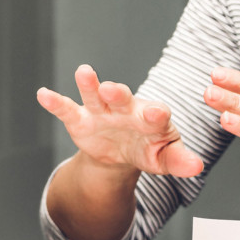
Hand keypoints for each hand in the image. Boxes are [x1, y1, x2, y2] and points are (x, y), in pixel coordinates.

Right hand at [37, 64, 203, 177]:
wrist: (122, 153)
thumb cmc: (149, 148)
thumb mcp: (164, 158)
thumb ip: (179, 161)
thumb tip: (197, 167)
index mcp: (151, 117)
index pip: (155, 113)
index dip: (156, 113)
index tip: (157, 112)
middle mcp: (126, 109)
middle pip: (123, 97)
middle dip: (118, 92)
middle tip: (114, 88)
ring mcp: (102, 112)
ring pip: (95, 95)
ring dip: (90, 84)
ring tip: (84, 72)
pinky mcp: (80, 119)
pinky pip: (66, 109)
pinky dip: (55, 101)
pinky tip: (43, 94)